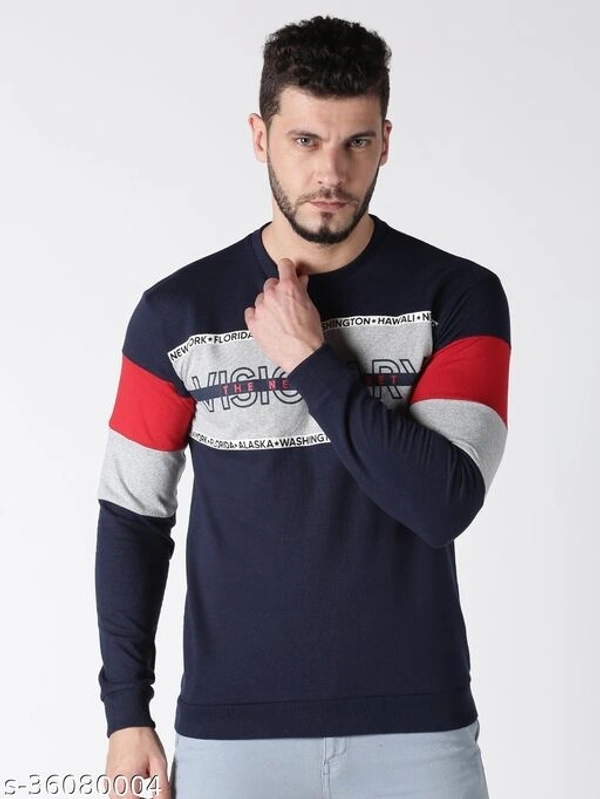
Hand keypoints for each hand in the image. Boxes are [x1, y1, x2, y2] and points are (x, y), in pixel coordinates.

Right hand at [105, 727, 169, 798]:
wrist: (127, 722)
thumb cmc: (141, 739)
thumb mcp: (158, 763)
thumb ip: (161, 788)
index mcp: (125, 784)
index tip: (157, 796)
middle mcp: (113, 787)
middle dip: (140, 798)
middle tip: (154, 791)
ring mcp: (108, 784)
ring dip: (134, 797)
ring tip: (146, 781)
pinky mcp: (108, 780)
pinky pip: (117, 794)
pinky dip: (128, 792)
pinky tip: (138, 782)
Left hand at [244, 258, 324, 372]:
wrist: (302, 355)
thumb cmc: (309, 333)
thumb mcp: (310, 307)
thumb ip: (302, 290)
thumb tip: (300, 280)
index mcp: (288, 287)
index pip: (284, 265)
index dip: (288, 269)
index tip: (288, 273)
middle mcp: (272, 294)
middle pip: (270, 283)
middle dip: (278, 291)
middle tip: (285, 304)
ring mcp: (260, 309)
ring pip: (261, 299)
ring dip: (268, 305)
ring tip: (278, 320)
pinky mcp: (253, 323)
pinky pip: (250, 313)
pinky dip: (257, 316)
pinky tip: (267, 324)